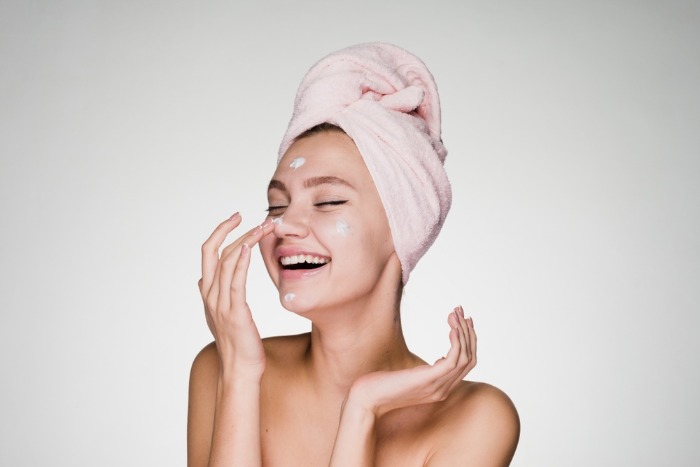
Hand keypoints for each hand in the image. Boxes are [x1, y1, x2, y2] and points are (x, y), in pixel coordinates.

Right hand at [199, 213, 274, 378]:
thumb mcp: (219, 316)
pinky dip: (240, 262)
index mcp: (208, 292)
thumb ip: (212, 297)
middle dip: (230, 229)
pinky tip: (248, 248)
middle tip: (252, 217)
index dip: (220, 232)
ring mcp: (220, 303)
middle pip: (213, 251)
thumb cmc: (235, 343)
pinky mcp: (235, 312)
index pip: (208, 252)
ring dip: (246, 240)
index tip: (236, 218)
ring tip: (264, 227)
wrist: (239, 370)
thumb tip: (202, 282)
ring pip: (228, 262)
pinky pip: (235, 282)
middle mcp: (210, 294)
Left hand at [347, 307, 475, 417]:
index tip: (465, 320)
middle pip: (470, 359)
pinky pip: (453, 361)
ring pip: (464, 358)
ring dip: (462, 332)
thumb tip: (441, 359)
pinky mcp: (428, 380)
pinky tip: (452, 328)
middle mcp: (443, 389)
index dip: (470, 341)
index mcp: (441, 388)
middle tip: (460, 311)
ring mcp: (437, 387)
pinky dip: (456, 343)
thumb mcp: (412, 376)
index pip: (467, 364)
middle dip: (468, 332)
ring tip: (454, 314)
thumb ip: (428, 371)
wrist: (367, 397)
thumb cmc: (383, 384)